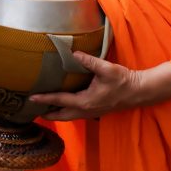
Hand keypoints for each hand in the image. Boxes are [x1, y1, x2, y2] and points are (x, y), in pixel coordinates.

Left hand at [29, 53, 170, 120]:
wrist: (139, 91)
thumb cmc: (123, 81)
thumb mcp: (106, 69)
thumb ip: (89, 61)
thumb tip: (74, 53)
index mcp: (85, 102)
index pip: (59, 101)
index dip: (44, 99)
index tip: (31, 98)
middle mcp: (86, 110)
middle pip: (61, 116)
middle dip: (46, 114)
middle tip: (32, 110)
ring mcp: (91, 113)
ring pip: (68, 117)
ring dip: (56, 114)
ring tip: (43, 110)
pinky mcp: (95, 111)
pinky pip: (76, 115)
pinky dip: (66, 112)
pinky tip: (64, 106)